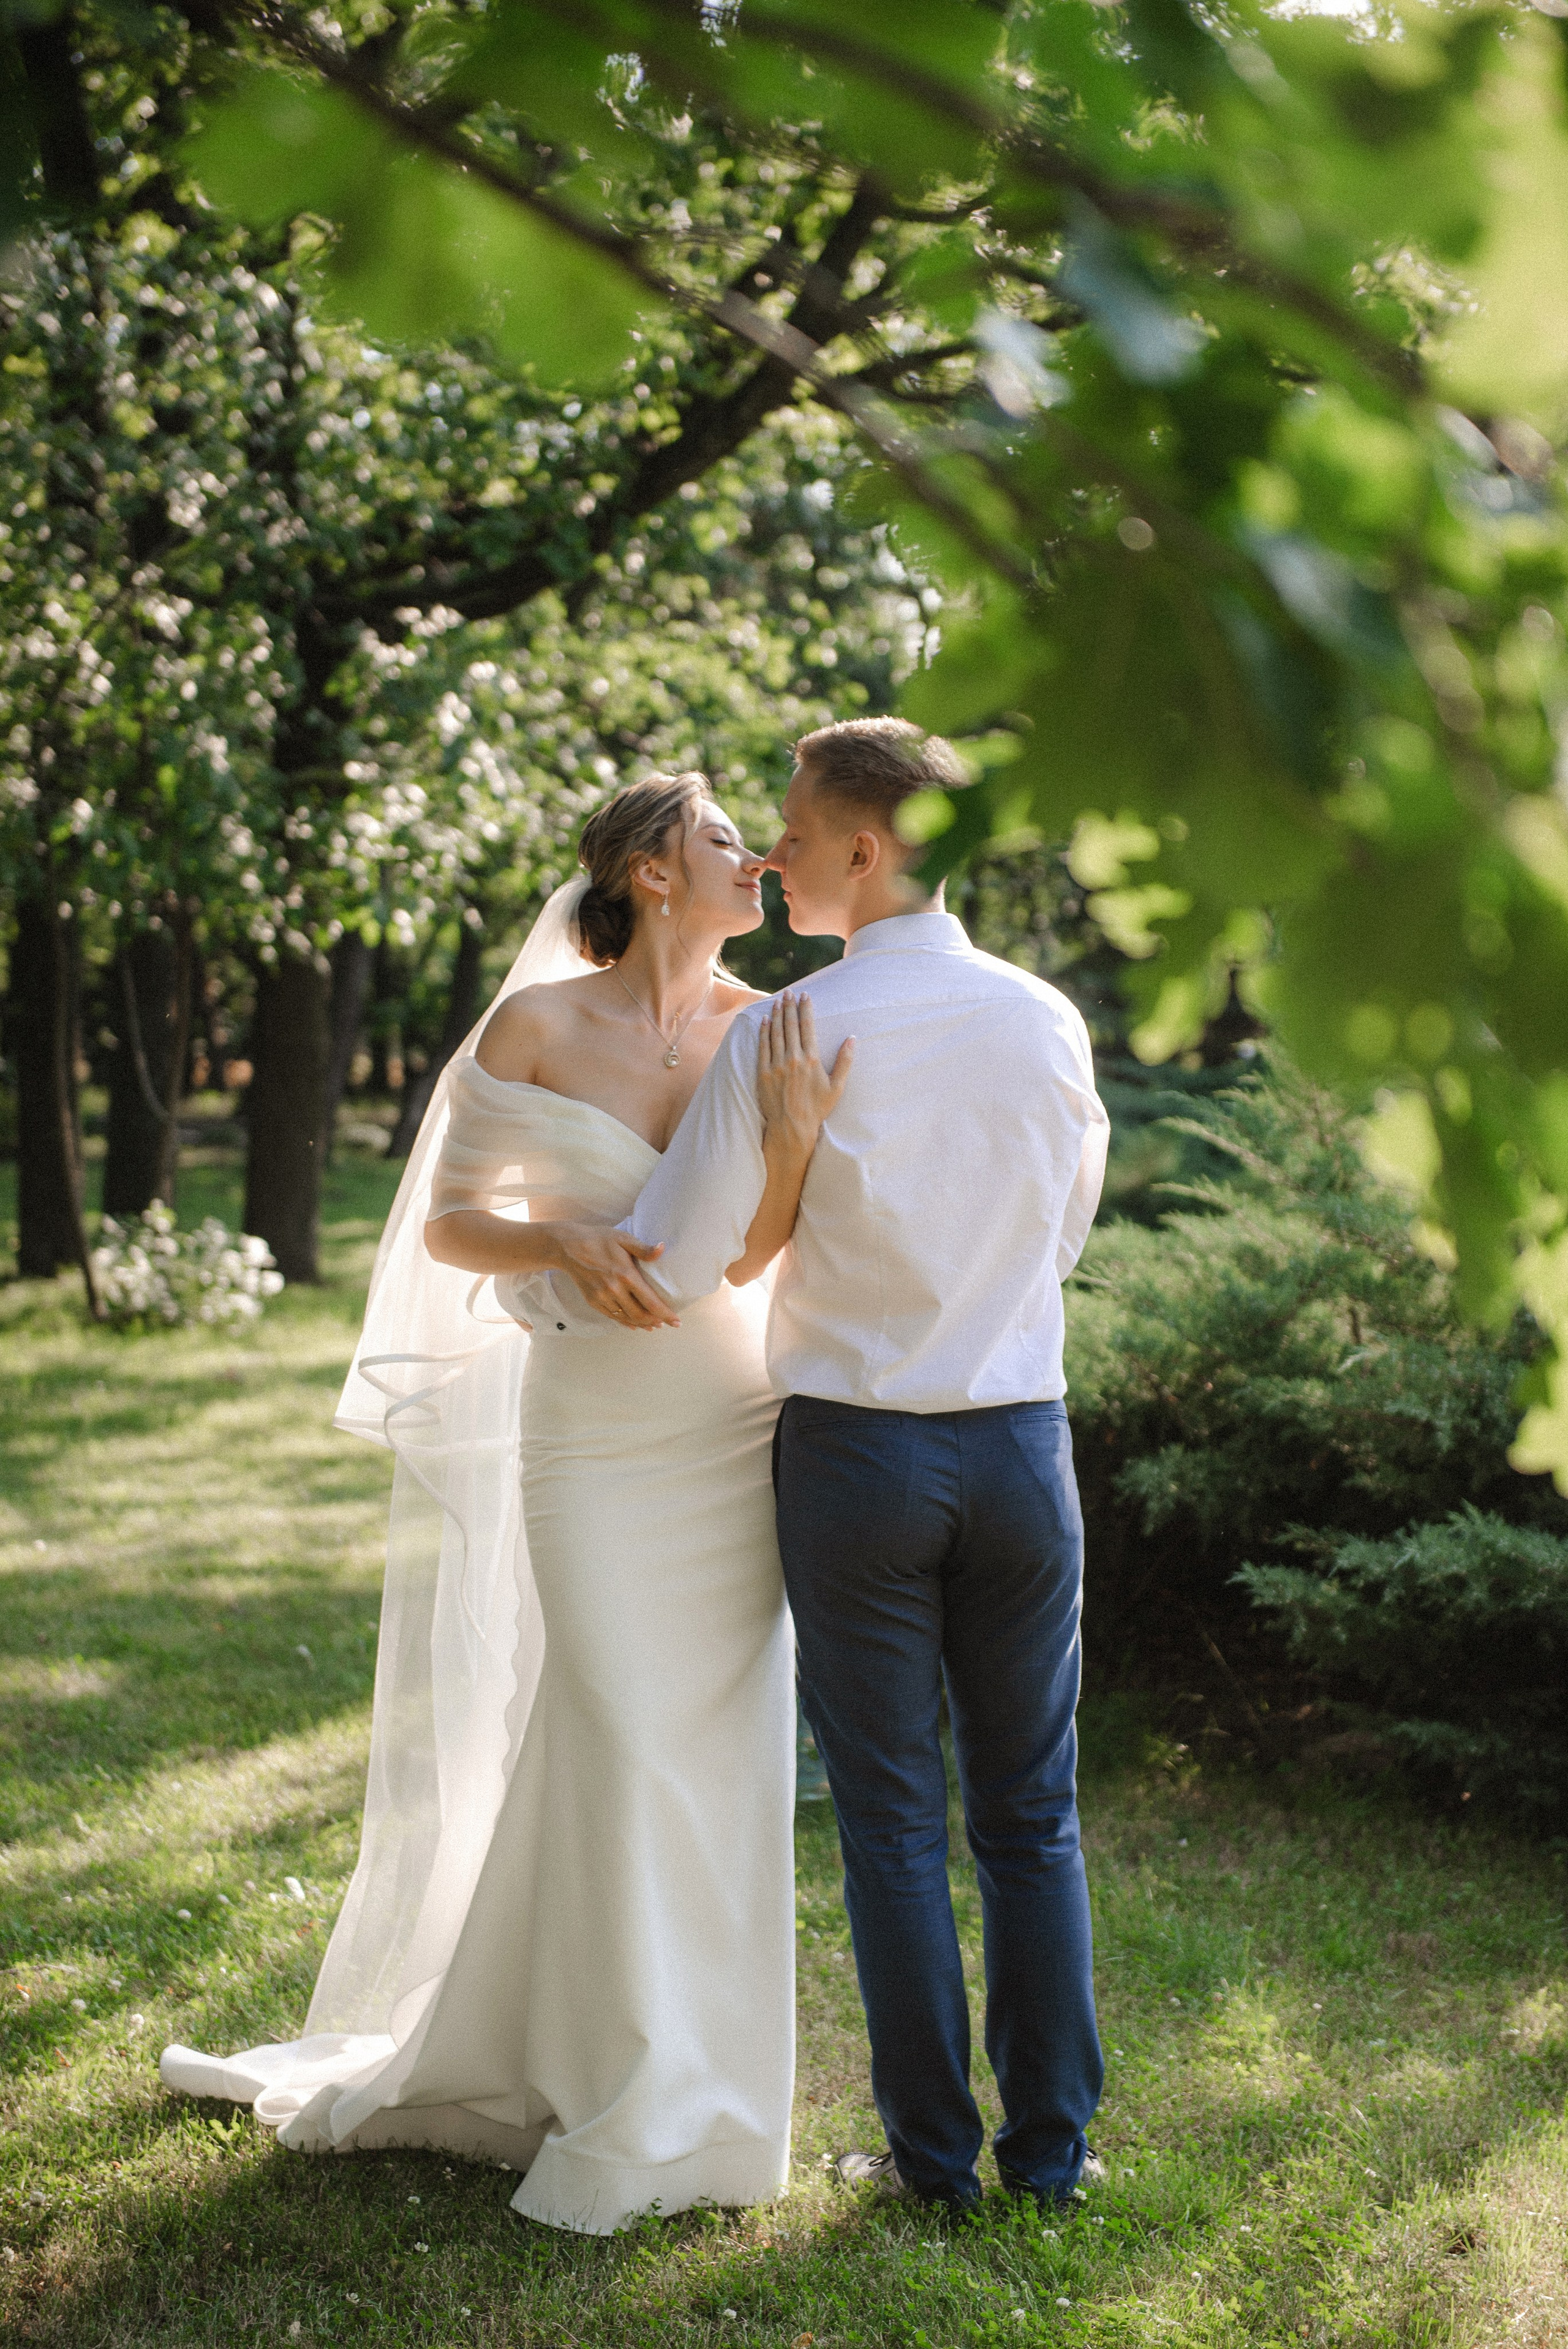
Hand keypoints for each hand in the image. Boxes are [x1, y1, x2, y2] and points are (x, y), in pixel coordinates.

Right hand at [551, 1223, 678, 1329]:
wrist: (568, 1247)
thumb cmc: (598, 1239)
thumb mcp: (623, 1239)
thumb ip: (643, 1249)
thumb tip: (662, 1249)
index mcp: (626, 1275)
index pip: (651, 1301)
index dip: (665, 1314)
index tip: (676, 1322)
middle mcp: (614, 1290)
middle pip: (639, 1314)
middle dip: (655, 1321)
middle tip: (666, 1323)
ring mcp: (602, 1297)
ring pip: (626, 1318)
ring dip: (640, 1324)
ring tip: (652, 1326)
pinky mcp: (593, 1300)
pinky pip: (612, 1317)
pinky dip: (624, 1323)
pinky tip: (632, 1325)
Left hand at [756, 992, 853, 1158]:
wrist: (792, 1127)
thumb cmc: (817, 1108)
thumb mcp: (836, 1086)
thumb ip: (845, 1061)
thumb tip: (852, 1038)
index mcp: (811, 1059)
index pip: (807, 1027)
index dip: (806, 1009)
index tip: (805, 996)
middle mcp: (793, 1059)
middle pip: (790, 1025)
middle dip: (790, 1006)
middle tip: (790, 992)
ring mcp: (776, 1065)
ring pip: (775, 1033)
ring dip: (776, 1015)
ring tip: (778, 1001)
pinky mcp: (763, 1073)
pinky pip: (763, 1047)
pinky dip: (763, 1032)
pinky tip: (764, 1020)